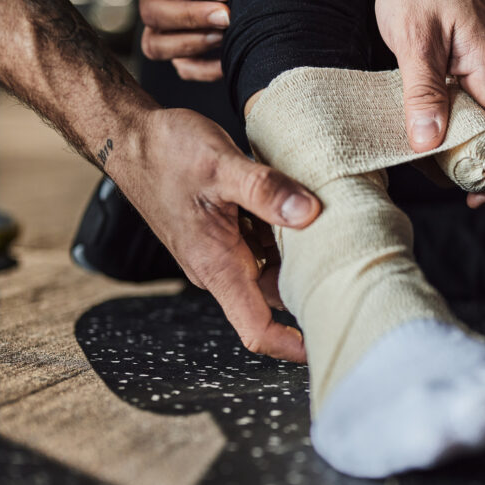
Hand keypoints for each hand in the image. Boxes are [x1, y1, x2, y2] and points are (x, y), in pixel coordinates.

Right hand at [109, 108, 321, 361]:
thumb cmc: (165, 153)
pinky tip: (310, 213)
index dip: (293, 345)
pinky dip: (290, 236)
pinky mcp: (227, 233)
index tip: (328, 341)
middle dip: (313, 290)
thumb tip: (309, 212)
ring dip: (303, 258)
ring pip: (275, 269)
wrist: (131, 138)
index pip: (257, 328)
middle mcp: (221, 267)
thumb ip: (265, 190)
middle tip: (354, 272)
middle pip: (277, 299)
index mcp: (218, 265)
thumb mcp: (220, 165)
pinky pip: (267, 246)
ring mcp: (224, 251)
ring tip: (340, 236)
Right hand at [138, 0, 228, 80]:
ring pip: (159, 44)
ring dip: (191, 44)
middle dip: (193, 17)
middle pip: (157, 13)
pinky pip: (180, 68)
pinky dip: (201, 71)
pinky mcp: (178, 50)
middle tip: (228, 16)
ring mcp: (162, 27)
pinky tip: (227, 64)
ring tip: (224, 38)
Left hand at [375, 0, 484, 207]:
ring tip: (428, 165)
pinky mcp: (469, 69)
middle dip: (482, 170)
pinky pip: (469, 109)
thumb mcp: (415, 36)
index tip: (479, 195)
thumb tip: (427, 141)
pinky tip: (422, 134)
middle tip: (446, 186)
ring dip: (464, 151)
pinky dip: (451, 128)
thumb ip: (422, 89)